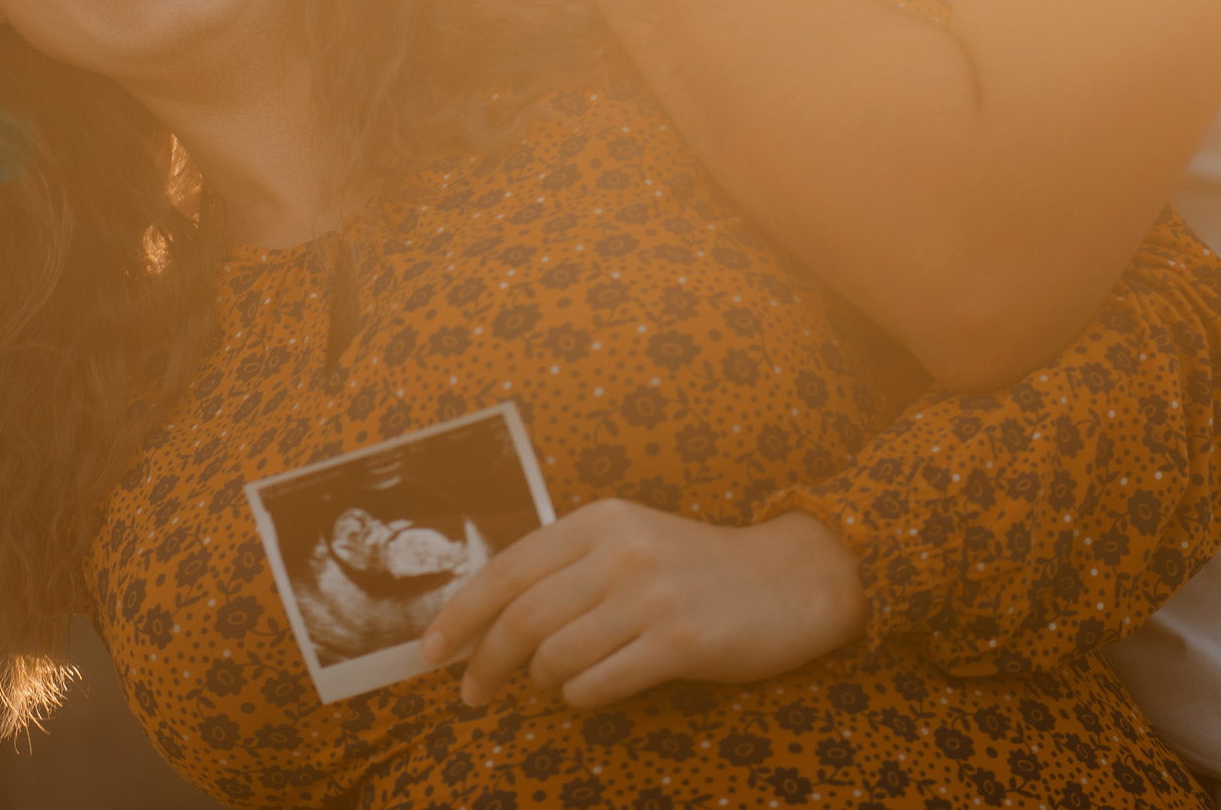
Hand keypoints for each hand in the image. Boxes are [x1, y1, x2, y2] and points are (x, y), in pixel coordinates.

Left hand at [421, 501, 863, 708]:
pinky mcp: (680, 639)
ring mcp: (650, 594)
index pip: (506, 570)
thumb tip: (487, 621)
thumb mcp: (628, 543)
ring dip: (542, 684)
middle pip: (521, 620)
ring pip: (555, 657)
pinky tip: (590, 692)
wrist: (789, 580)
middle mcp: (619, 551)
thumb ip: (565, 569)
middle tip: (473, 696)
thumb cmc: (695, 569)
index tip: (430, 652)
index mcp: (598, 520)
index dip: (460, 615)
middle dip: (484, 665)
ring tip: (555, 684)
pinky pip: (599, 684)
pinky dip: (581, 698)